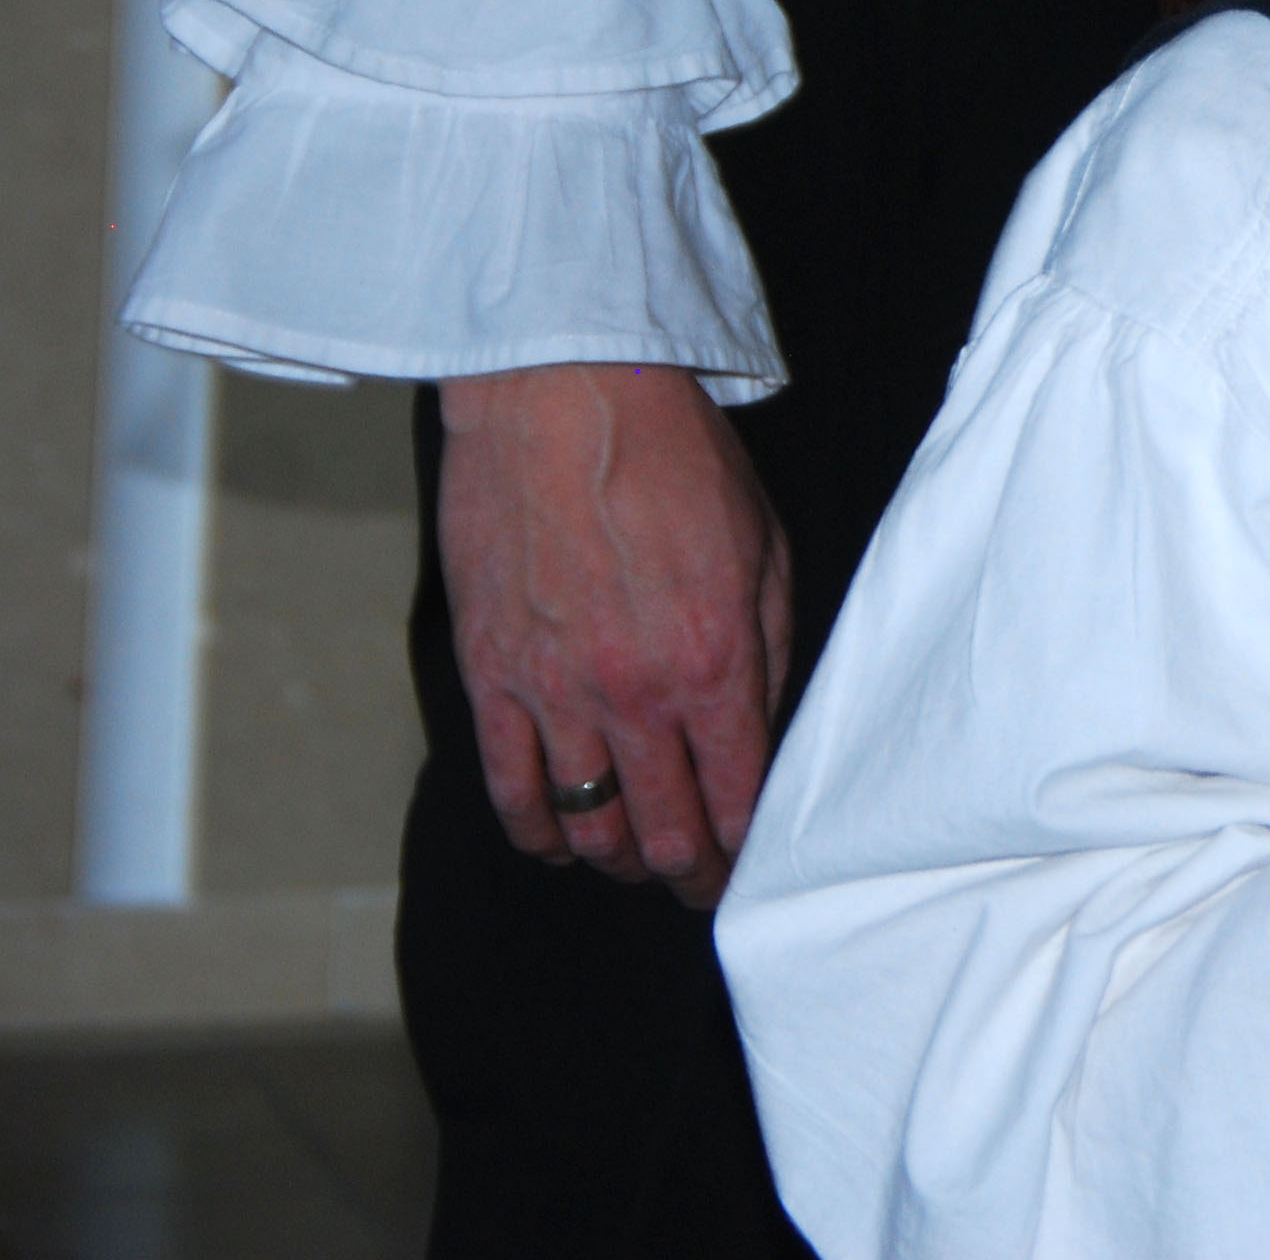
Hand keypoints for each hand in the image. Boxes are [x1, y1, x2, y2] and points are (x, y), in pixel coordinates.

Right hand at [436, 364, 792, 906]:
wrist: (565, 399)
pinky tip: (561, 842)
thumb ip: (768, 648)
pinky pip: (508, 789)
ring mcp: (554, 691)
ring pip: (587, 826)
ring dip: (618, 860)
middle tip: (701, 884)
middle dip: (689, 874)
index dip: (746, 850)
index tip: (751, 867)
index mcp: (713, 663)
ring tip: (639, 864)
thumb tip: (766, 727)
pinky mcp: (489, 675)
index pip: (736, 798)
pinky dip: (538, 833)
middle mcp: (633, 695)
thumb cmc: (676, 459)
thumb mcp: (765, 548)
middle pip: (663, 833)